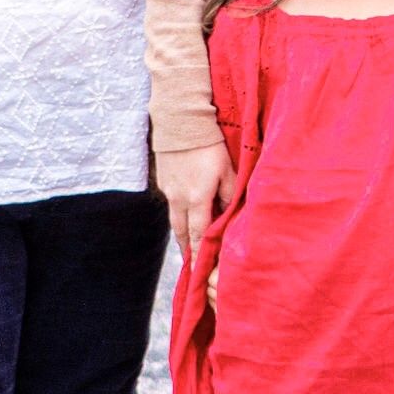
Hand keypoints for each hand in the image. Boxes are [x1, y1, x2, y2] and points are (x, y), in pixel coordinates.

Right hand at [159, 142, 236, 259]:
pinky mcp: (162, 180)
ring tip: (187, 247)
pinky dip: (178, 213)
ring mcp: (168, 190)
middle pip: (182, 232)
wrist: (180, 122)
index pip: (198, 235)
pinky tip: (185, 214)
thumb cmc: (209, 145)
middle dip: (187, 250)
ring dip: (181, 234)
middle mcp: (179, 199)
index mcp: (197, 199)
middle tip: (193, 265)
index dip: (200, 254)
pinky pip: (171, 203)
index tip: (201, 270)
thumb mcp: (228, 170)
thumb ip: (230, 194)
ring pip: (174, 219)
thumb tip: (230, 214)